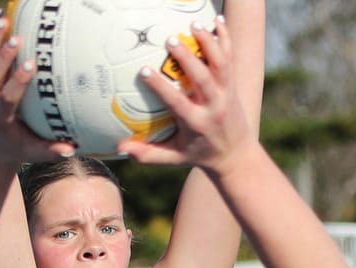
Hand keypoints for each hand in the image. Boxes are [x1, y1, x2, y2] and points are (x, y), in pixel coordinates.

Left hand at [0, 13, 77, 164]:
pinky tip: (4, 14)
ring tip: (4, 17)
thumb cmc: (20, 148)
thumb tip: (71, 148)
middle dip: (3, 57)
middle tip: (16, 37)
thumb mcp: (34, 152)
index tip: (30, 65)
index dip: (17, 82)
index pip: (7, 98)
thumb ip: (50, 150)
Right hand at [117, 17, 250, 170]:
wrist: (235, 154)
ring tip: (193, 24)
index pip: (177, 102)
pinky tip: (216, 20)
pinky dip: (225, 38)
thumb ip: (147, 154)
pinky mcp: (232, 84)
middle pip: (202, 78)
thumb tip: (120, 148)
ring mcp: (226, 92)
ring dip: (208, 42)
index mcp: (196, 123)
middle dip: (187, 58)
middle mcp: (213, 105)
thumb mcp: (173, 158)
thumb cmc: (198, 154)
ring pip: (219, 63)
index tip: (144, 71)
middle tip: (170, 39)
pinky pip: (230, 57)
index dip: (161, 87)